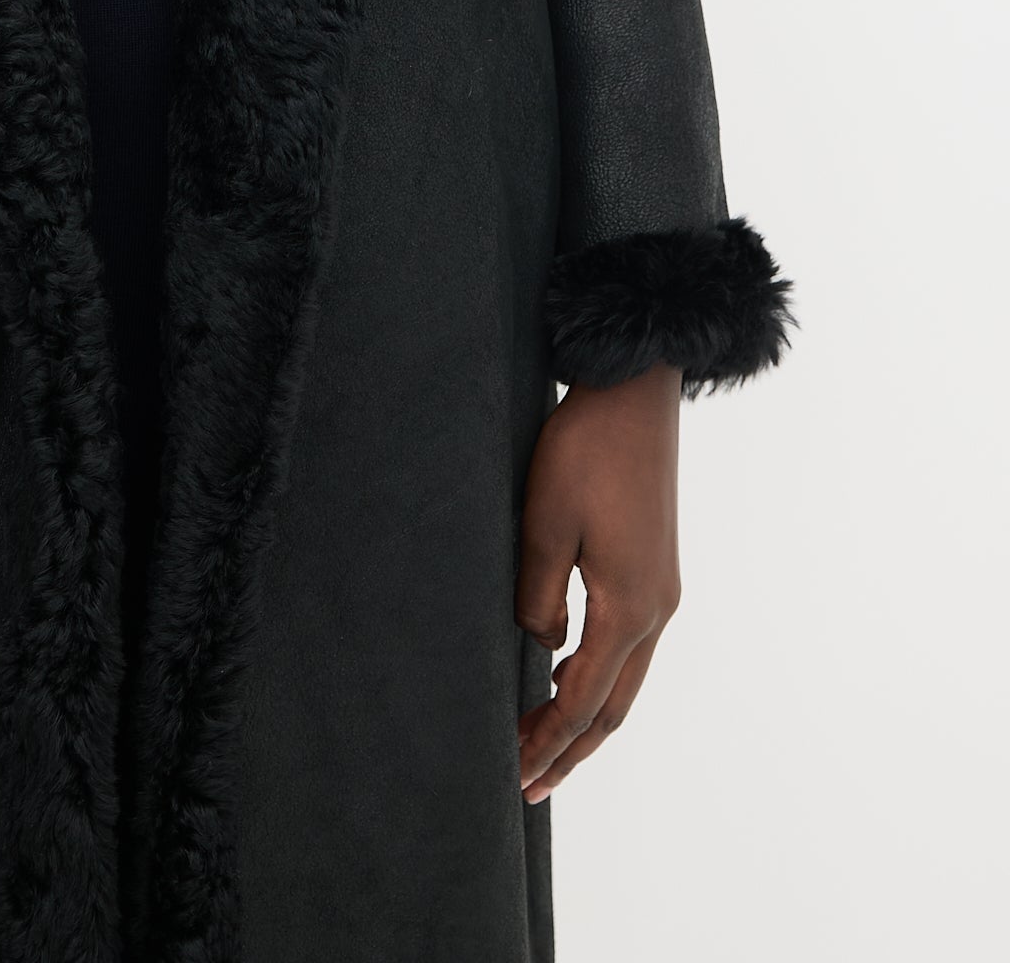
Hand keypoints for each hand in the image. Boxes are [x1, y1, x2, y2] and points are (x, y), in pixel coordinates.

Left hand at [515, 362, 680, 801]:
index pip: (583, 702)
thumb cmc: (585, 449)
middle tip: (528, 784)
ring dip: (586, 717)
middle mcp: (656, 611)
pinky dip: (599, 678)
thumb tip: (541, 645)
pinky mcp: (655, 570)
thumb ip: (538, 596)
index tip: (515, 774)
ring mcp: (662, 591)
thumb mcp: (544, 522)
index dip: (548, 743)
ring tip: (545, 744)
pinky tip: (569, 674)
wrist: (635, 393)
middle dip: (570, 750)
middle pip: (613, 708)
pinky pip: (629, 648)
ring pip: (626, 681)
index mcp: (628, 609)